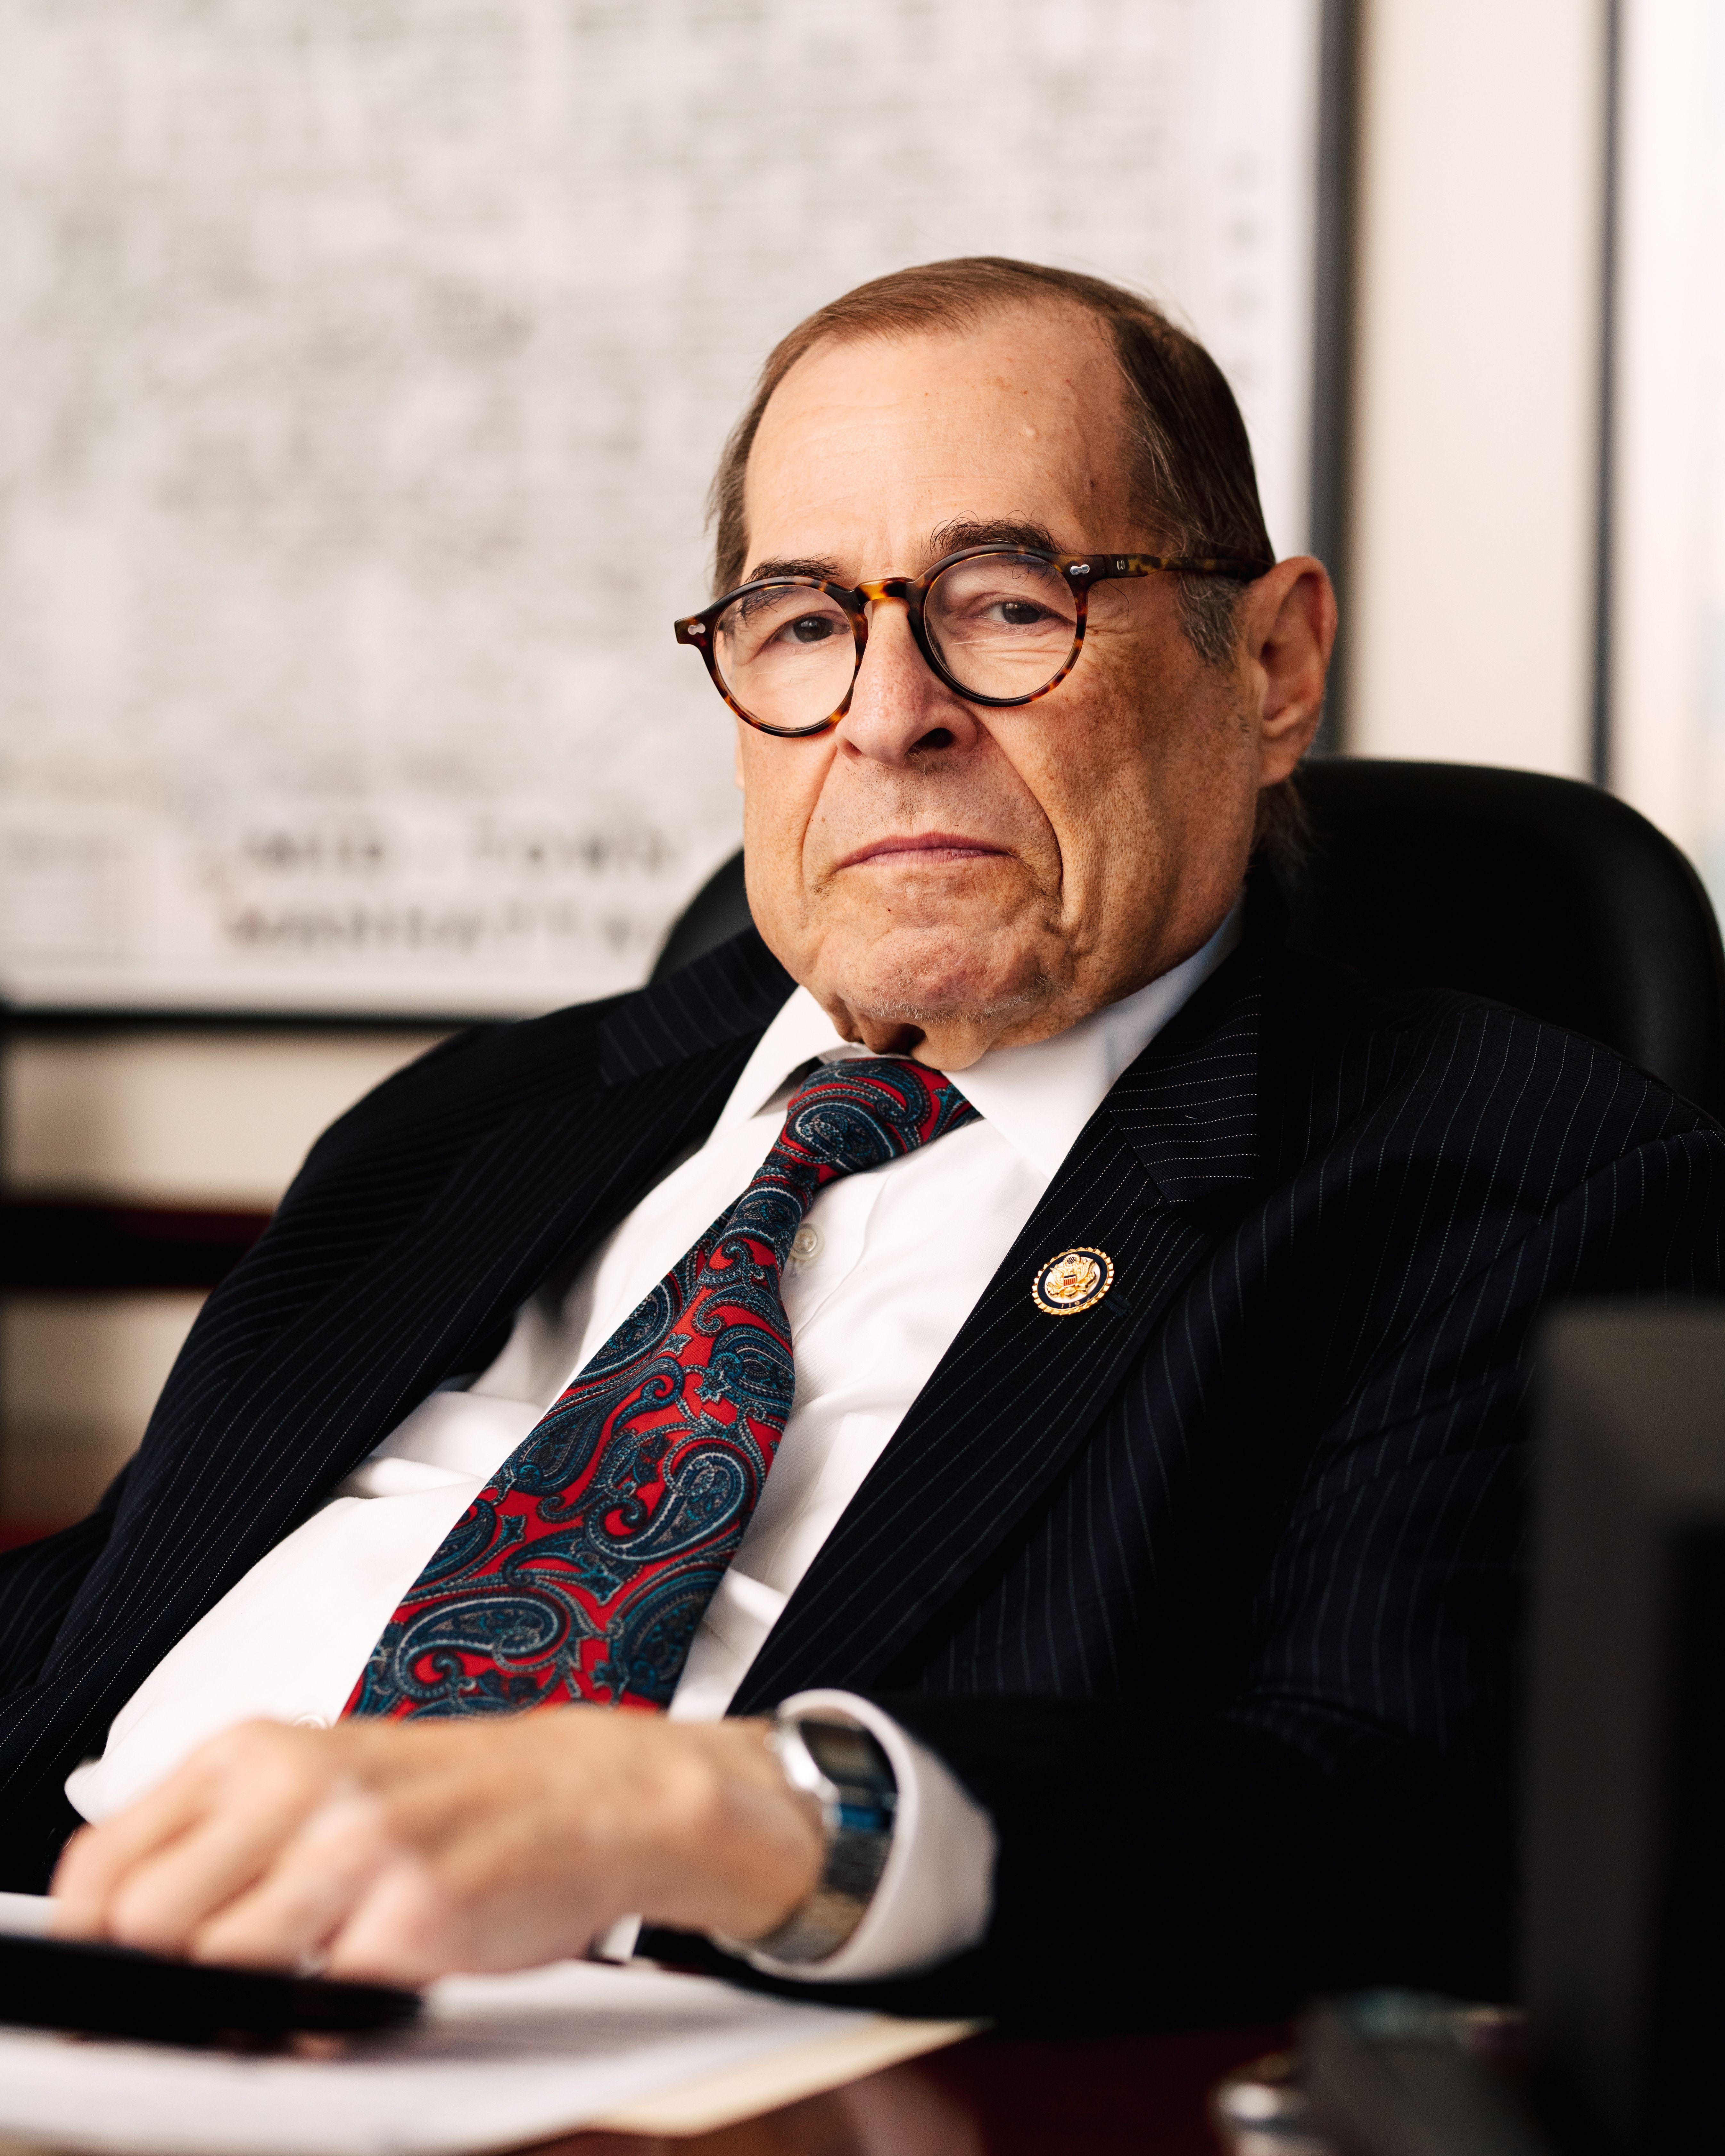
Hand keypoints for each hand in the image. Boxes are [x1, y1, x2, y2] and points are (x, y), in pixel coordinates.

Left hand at [50, 1708, 823, 1985]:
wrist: (582, 1789)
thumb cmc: (448, 1791)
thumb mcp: (317, 1775)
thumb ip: (219, 1833)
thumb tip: (112, 1926)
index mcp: (259, 1749)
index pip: (103, 1864)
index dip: (91, 1934)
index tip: (109, 1965)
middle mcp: (300, 1787)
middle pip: (145, 1922)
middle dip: (168, 1969)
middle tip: (217, 1972)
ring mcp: (359, 1851)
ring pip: (223, 1968)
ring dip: (253, 1996)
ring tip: (307, 1970)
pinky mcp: (413, 1917)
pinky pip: (321, 2007)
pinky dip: (333, 2013)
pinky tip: (373, 1971)